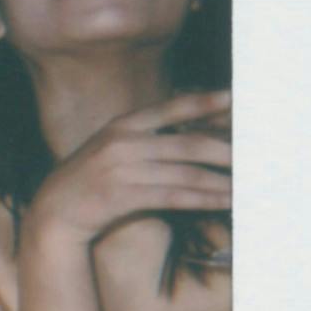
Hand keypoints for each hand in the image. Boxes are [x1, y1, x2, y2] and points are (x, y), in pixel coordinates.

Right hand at [25, 90, 230, 250]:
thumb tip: (189, 139)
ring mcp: (124, 169)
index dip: (204, 102)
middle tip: (256, 156)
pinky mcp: (125, 196)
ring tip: (248, 184)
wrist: (54, 212)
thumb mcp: (110, 148)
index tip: (234, 98)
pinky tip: (224, 200)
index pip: (171, 108)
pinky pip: (175, 197)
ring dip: (222, 181)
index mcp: (122, 125)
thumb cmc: (89, 181)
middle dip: (227, 151)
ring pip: (187, 174)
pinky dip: (204, 199)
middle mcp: (124, 143)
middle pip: (188, 144)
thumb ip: (144, 139)